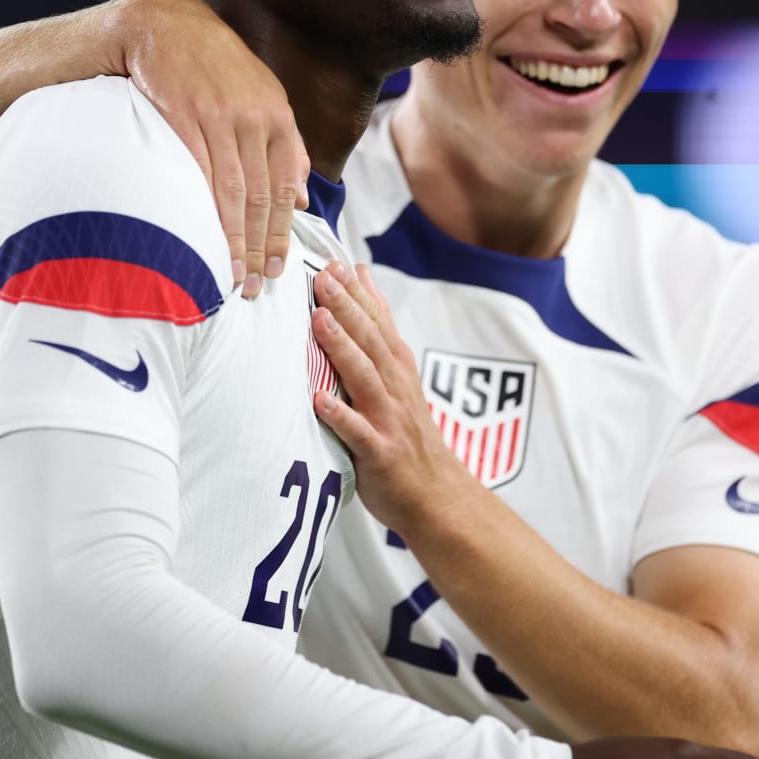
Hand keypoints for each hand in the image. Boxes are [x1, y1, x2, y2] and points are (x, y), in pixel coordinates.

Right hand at [118, 0, 308, 298]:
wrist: (165, 26)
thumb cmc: (215, 67)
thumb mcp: (263, 96)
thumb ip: (287, 146)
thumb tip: (303, 197)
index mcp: (277, 115)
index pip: (285, 186)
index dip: (282, 232)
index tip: (278, 268)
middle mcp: (254, 117)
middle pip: (261, 196)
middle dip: (260, 245)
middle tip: (255, 285)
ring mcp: (219, 116)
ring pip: (233, 190)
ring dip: (235, 239)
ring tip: (233, 275)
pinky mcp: (184, 114)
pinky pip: (198, 171)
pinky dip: (203, 210)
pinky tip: (203, 237)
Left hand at [310, 262, 476, 536]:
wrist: (438, 495)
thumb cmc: (409, 434)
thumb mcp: (399, 375)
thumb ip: (378, 329)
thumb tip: (363, 278)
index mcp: (397, 370)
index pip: (378, 323)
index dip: (358, 293)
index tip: (336, 263)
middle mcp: (395, 389)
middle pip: (371, 341)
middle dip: (347, 307)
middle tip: (323, 277)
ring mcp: (388, 420)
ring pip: (364, 378)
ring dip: (342, 348)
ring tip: (320, 321)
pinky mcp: (379, 453)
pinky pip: (358, 433)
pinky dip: (341, 417)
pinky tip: (320, 401)